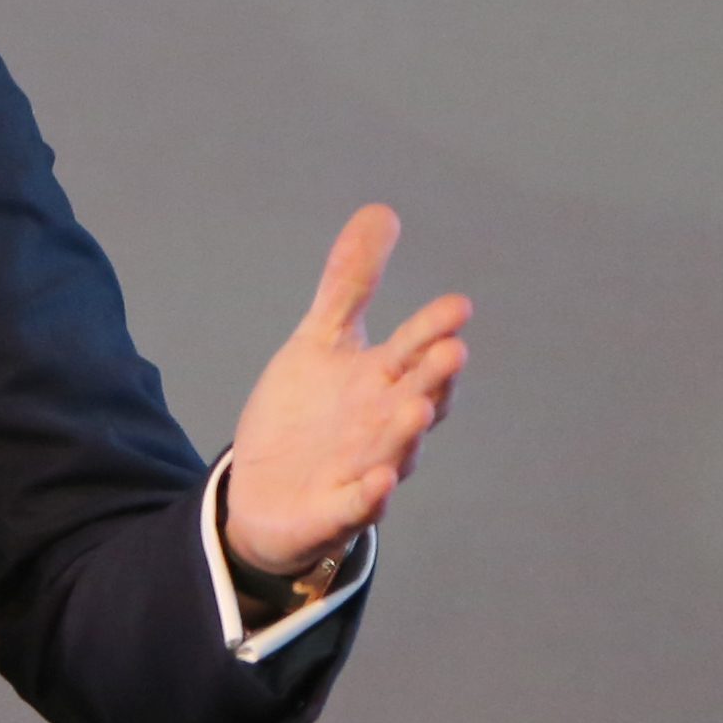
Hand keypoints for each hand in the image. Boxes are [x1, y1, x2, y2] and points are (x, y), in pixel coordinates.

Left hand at [224, 204, 472, 575]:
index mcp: (383, 382)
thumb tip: (381, 211)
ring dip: (407, 432)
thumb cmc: (309, 413)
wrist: (266, 491)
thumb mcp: (321, 340)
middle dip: (434, 377)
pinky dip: (370, 496)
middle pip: (417, 399)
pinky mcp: (335, 511)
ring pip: (395, 451)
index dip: (433, 330)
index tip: (456, 305)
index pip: (415, 351)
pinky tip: (381, 481)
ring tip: (416, 407)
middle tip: (453, 349)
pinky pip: (358, 506)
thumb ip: (350, 283)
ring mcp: (364, 470)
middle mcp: (384, 426)